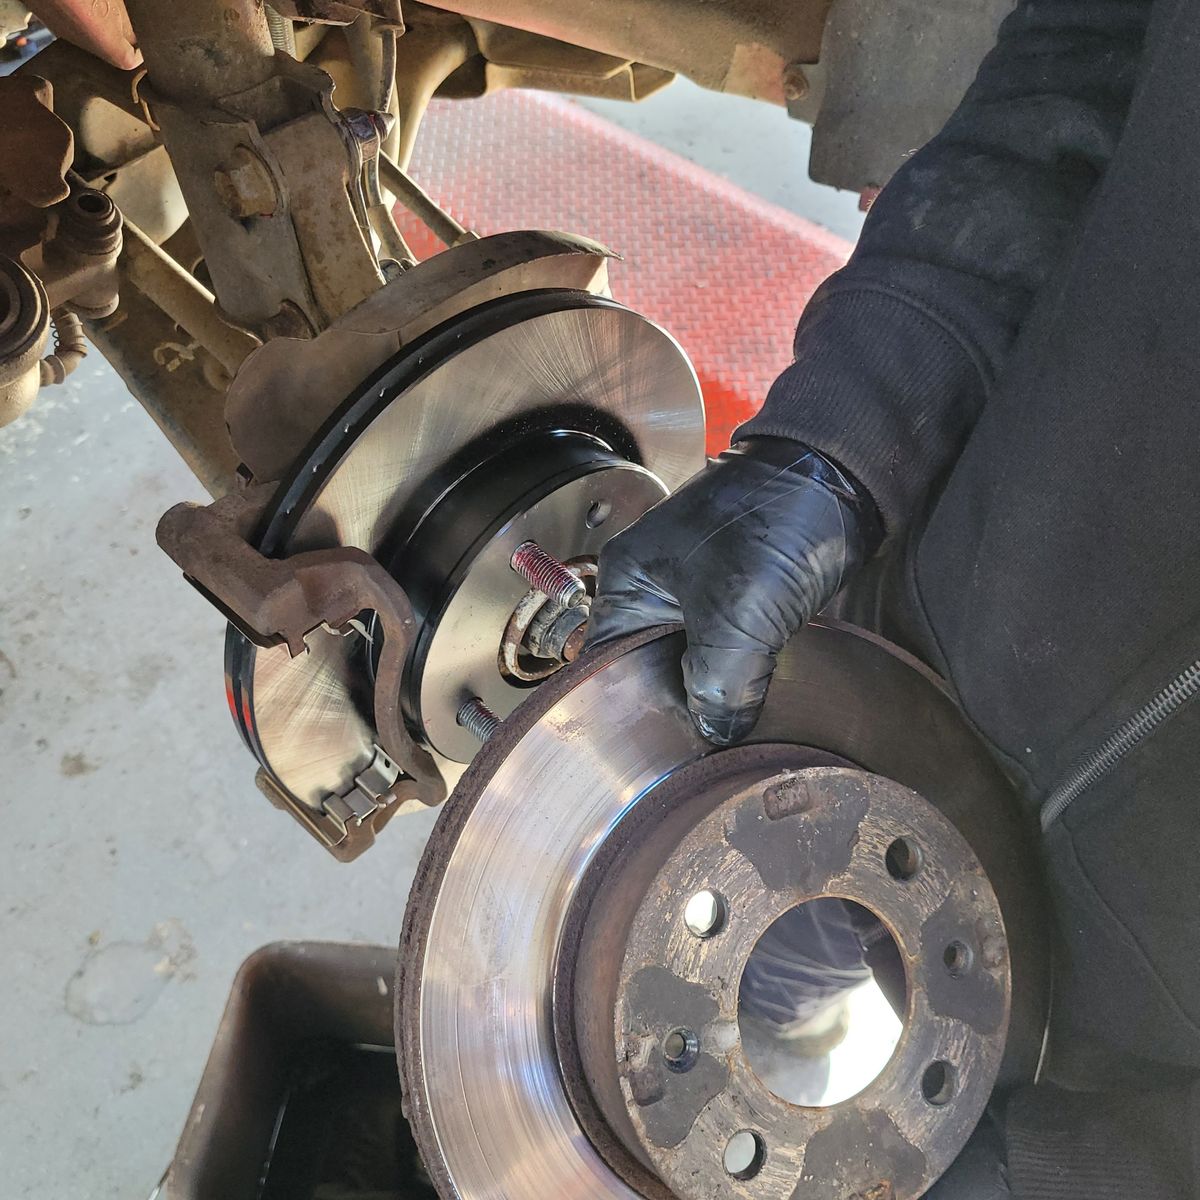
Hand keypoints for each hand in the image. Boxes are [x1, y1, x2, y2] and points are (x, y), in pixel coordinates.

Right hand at [588, 436, 881, 744]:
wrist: (840, 478)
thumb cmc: (773, 521)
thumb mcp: (735, 618)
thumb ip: (717, 687)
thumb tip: (714, 732)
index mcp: (628, 581)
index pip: (604, 663)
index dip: (625, 709)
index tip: (647, 752)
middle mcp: (655, 588)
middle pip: (650, 669)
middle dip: (675, 706)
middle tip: (694, 748)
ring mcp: (700, 595)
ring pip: (695, 664)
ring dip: (714, 693)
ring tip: (726, 731)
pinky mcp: (743, 601)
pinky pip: (731, 653)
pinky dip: (742, 676)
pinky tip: (754, 704)